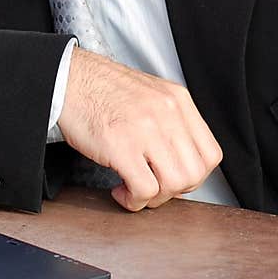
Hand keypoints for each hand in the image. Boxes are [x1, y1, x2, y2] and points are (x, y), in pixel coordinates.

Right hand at [57, 48, 222, 211]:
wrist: (66, 78)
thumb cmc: (100, 89)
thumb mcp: (148, 94)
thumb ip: (170, 120)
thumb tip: (179, 160)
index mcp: (177, 100)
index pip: (211, 154)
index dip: (194, 176)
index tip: (173, 178)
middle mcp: (167, 113)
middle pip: (195, 174)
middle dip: (174, 192)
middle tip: (152, 188)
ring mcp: (145, 129)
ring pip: (174, 185)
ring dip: (154, 198)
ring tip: (134, 191)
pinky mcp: (121, 146)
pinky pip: (144, 189)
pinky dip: (134, 200)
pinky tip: (120, 191)